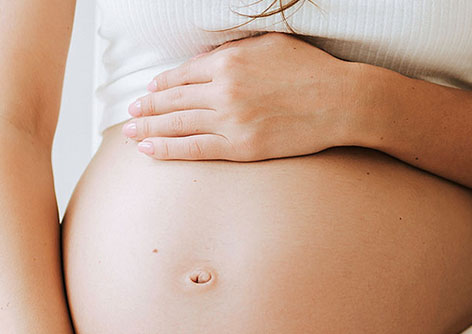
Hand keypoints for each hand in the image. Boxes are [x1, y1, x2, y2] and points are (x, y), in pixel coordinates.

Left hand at [122, 32, 357, 161]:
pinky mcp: (243, 147)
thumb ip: (233, 51)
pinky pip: (196, 149)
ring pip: (178, 125)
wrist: (341, 101)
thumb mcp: (269, 45)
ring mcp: (232, 121)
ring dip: (149, 129)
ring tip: (131, 132)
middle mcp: (224, 91)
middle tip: (130, 114)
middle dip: (147, 108)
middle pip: (173, 100)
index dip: (162, 84)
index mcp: (228, 62)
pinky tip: (149, 150)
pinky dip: (169, 149)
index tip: (150, 90)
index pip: (182, 74)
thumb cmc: (311, 70)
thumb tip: (205, 60)